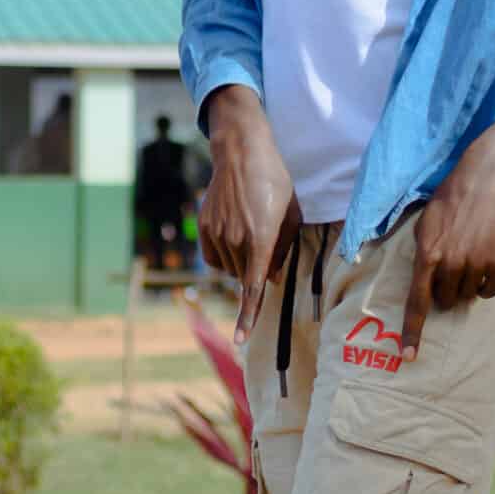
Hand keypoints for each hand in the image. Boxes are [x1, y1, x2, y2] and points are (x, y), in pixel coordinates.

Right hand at [198, 87, 300, 346]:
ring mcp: (216, 233)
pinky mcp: (204, 227)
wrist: (242, 154)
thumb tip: (269, 278)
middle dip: (256, 269)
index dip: (248, 316)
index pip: (253, 288)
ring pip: (228, 268)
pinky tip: (232, 233)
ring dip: (239, 261)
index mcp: (260, 240)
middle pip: (244, 276)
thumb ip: (283, 249)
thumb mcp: (291, 215)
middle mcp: (235, 240)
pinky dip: (222, 254)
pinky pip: (212, 257)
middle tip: (266, 239)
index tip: (240, 339)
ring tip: (249, 228)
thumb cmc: (276, 182)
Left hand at [400, 118, 494, 362]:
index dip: (413, 331)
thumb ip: (422, 253)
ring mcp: (476, 264)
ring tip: (469, 256)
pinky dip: (487, 284)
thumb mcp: (424, 223)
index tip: (408, 356)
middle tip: (451, 264)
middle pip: (445, 300)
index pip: (417, 301)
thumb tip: (420, 280)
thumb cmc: (450, 199)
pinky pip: (490, 291)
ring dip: (466, 285)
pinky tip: (486, 263)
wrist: (486, 180)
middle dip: (445, 289)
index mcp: (427, 254)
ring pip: (467, 296)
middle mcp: (450, 264)